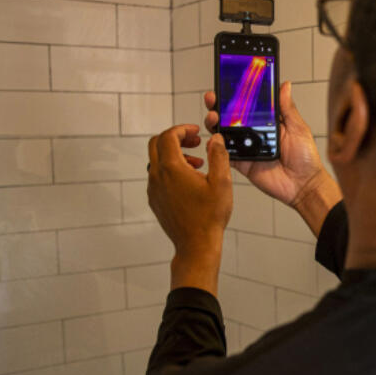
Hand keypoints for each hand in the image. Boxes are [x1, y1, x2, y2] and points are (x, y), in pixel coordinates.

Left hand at [147, 124, 232, 292]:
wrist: (196, 245)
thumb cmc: (209, 216)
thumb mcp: (222, 182)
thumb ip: (218, 156)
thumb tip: (215, 139)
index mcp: (171, 168)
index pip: (168, 136)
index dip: (182, 129)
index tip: (196, 131)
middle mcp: (157, 176)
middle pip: (157, 144)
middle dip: (176, 138)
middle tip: (195, 142)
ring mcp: (153, 189)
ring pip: (157, 161)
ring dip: (175, 155)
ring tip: (198, 164)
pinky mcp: (154, 200)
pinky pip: (158, 176)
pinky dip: (171, 170)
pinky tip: (190, 181)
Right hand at [204, 82, 342, 235]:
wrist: (304, 185)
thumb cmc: (305, 158)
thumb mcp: (298, 128)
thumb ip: (287, 108)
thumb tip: (285, 85)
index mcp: (268, 123)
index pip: (248, 105)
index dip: (236, 96)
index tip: (226, 85)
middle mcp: (255, 134)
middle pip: (231, 118)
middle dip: (219, 107)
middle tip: (213, 99)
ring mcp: (247, 148)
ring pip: (224, 134)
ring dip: (214, 124)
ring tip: (213, 117)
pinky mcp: (242, 164)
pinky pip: (225, 155)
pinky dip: (216, 148)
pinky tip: (213, 140)